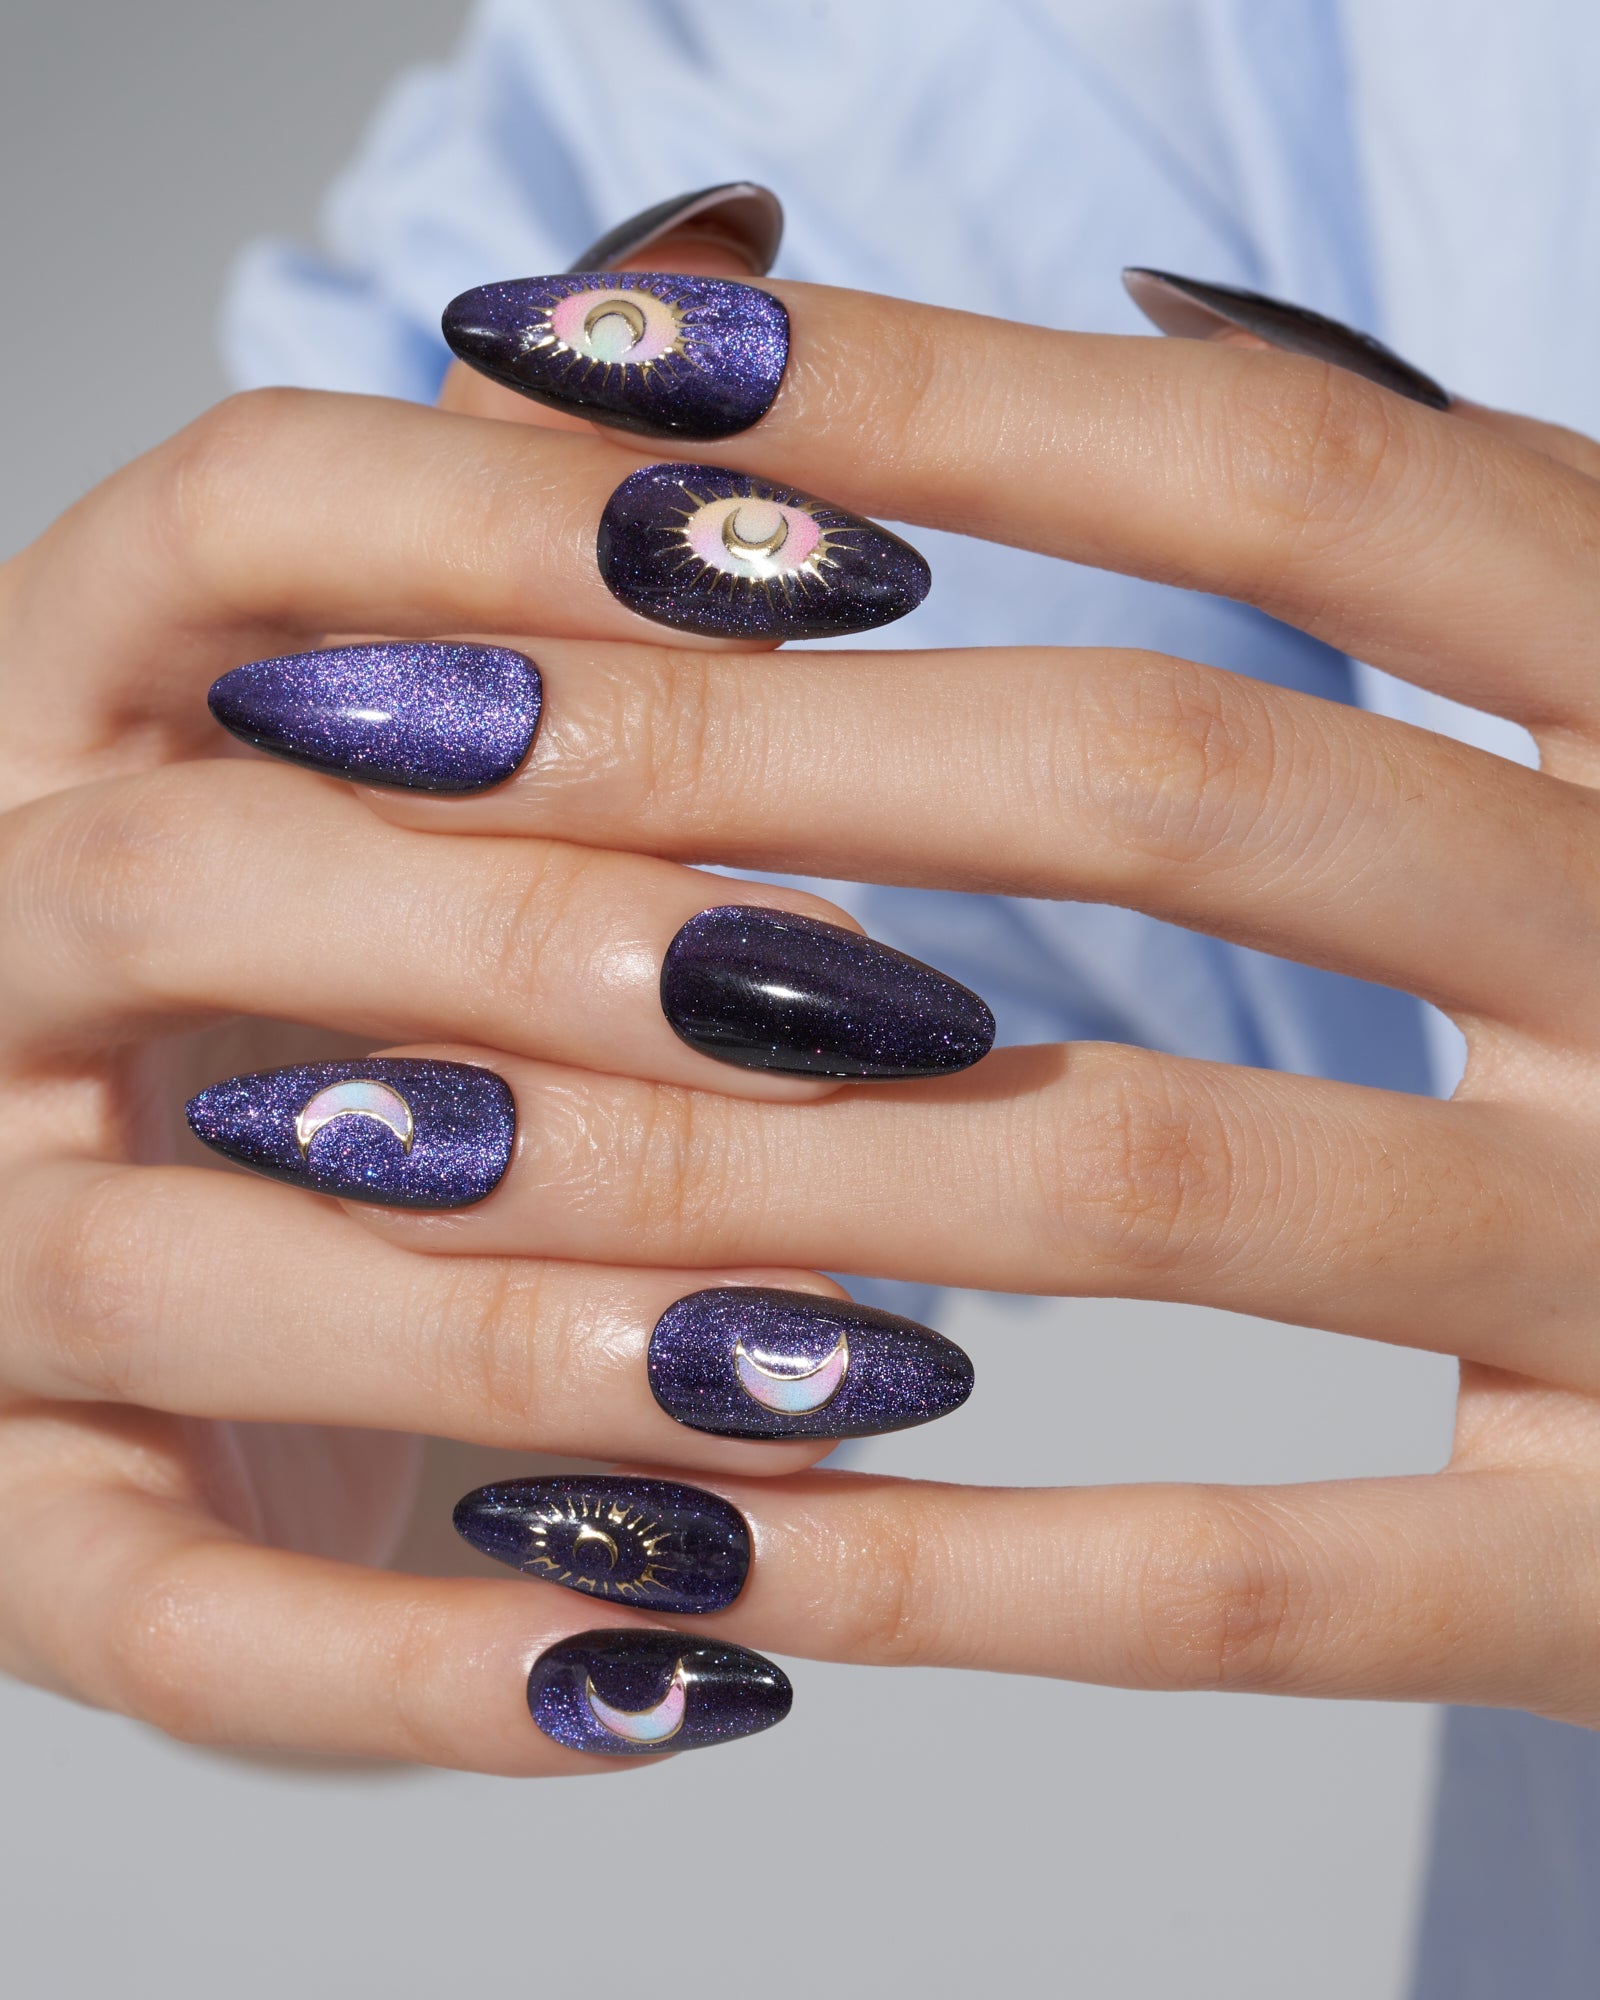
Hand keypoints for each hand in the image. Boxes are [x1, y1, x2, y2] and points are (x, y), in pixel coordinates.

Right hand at [0, 340, 988, 1764]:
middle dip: (525, 936)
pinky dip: (421, 1668)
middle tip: (838, 1005)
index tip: (837, 578)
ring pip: (173, 1272)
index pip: (237, 524)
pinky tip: (688, 1674)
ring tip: (835, 1360)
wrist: (203, 1282)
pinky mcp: (14, 1536)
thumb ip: (549, 604)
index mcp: (78, 719)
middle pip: (186, 883)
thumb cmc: (365, 969)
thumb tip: (739, 363)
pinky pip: (169, 1623)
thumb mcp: (435, 757)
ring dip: (521, 1321)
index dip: (512, 524)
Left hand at [432, 270, 1599, 1724]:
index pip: (1286, 479)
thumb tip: (1134, 298)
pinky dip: (923, 1552)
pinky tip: (656, 1523)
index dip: (939, 403)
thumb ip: (1397, 540)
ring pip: (1137, 1181)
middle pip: (1171, 785)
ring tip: (413, 1140)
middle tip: (405, 738)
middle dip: (746, 752)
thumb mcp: (1593, 717)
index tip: (607, 368)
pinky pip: (1231, 1582)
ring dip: (732, 1161)